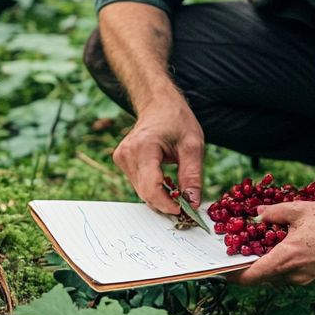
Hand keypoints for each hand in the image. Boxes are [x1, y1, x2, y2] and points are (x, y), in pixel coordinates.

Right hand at [112, 98, 204, 214]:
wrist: (159, 104)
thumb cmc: (177, 121)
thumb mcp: (193, 146)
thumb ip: (192, 176)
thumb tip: (193, 203)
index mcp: (143, 147)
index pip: (151, 187)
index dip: (167, 204)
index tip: (184, 210)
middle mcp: (127, 154)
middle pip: (145, 192)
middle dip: (166, 203)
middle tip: (187, 205)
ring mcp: (121, 158)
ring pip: (142, 191)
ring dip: (161, 197)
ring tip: (179, 191)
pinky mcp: (121, 161)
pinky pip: (139, 184)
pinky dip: (154, 189)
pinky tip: (166, 181)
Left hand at [225, 198, 314, 286]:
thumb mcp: (300, 210)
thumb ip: (273, 213)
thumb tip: (256, 214)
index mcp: (287, 260)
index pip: (250, 278)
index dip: (232, 277)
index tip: (221, 271)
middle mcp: (297, 276)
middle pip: (264, 277)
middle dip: (253, 265)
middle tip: (245, 248)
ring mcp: (310, 280)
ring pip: (281, 276)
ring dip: (272, 263)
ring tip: (270, 242)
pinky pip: (297, 275)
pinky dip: (289, 264)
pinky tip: (292, 246)